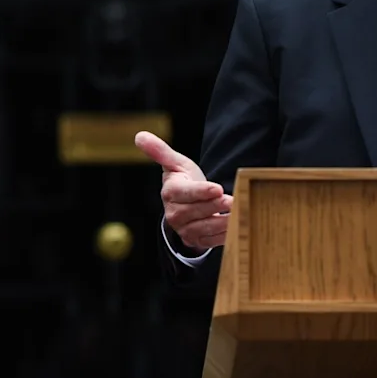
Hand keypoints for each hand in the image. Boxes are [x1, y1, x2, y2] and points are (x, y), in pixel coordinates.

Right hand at [135, 131, 232, 251]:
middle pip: (196, 211)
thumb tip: (140, 136)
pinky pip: (210, 241)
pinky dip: (223, 235)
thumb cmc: (183, 179)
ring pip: (204, 228)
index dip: (202, 192)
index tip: (218, 188)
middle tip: (232, 200)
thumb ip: (160, 150)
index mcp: (170, 192)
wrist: (188, 203)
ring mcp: (184, 229)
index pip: (186, 193)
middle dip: (214, 206)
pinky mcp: (195, 241)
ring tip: (237, 213)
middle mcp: (174, 213)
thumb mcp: (175, 163)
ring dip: (222, 222)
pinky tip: (235, 227)